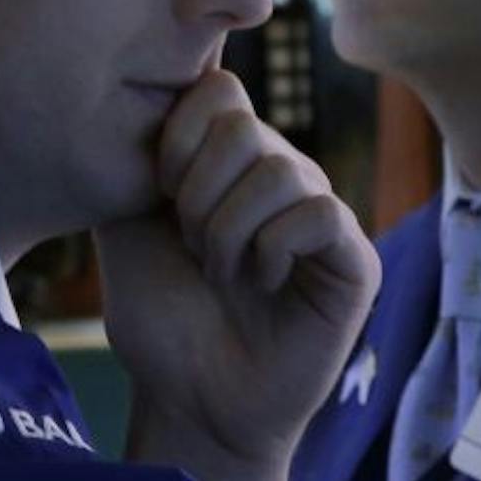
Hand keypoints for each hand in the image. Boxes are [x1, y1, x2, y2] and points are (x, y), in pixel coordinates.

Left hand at [95, 71, 378, 480]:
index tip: (161, 193)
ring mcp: (321, 214)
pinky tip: (262, 284)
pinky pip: (320, 214)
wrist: (187, 399)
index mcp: (230, 160)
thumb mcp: (126, 222)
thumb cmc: (158, 314)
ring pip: (282, 167)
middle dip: (197, 192)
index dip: (177, 137)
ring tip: (224, 273)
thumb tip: (134, 82)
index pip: (217, 89)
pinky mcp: (355, 261)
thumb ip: (134, 155)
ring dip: (230, 229)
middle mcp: (282, 174)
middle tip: (193, 248)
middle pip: (242, 124)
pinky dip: (273, 248)